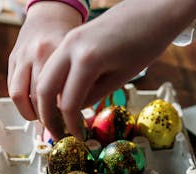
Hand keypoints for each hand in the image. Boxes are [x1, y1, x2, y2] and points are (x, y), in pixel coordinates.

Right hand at [7, 1, 81, 135]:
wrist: (53, 11)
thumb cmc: (76, 36)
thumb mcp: (92, 58)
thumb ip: (87, 84)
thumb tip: (77, 116)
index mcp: (65, 50)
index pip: (63, 96)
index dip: (69, 120)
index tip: (76, 132)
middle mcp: (40, 51)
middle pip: (40, 98)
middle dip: (50, 121)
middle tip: (59, 131)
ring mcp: (24, 55)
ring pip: (21, 96)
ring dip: (32, 115)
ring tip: (44, 121)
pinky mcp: (13, 58)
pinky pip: (13, 89)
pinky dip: (23, 104)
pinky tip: (35, 109)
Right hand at [34, 0, 195, 139]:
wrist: (152, 10)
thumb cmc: (145, 43)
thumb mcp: (121, 77)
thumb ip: (92, 96)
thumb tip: (74, 111)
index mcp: (87, 60)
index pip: (67, 103)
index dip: (71, 125)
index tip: (79, 138)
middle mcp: (69, 48)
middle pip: (44, 90)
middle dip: (48, 116)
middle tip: (58, 134)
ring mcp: (67, 40)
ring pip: (43, 77)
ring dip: (45, 101)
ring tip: (57, 119)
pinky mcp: (69, 38)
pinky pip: (51, 66)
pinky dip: (51, 85)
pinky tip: (61, 98)